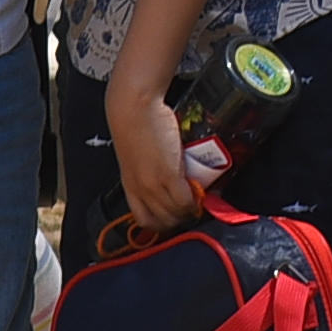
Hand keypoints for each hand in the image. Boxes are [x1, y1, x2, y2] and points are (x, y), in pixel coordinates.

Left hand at [107, 84, 200, 238]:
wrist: (135, 107)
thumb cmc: (135, 124)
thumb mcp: (138, 155)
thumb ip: (150, 169)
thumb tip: (170, 176)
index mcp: (130, 185)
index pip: (144, 219)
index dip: (162, 223)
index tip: (175, 215)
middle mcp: (141, 189)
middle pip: (163, 221)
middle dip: (180, 219)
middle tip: (193, 208)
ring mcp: (154, 184)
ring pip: (176, 213)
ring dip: (190, 211)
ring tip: (200, 199)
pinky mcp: (169, 175)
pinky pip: (186, 200)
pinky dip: (195, 201)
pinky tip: (201, 193)